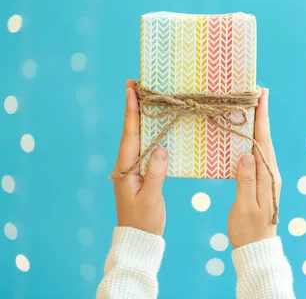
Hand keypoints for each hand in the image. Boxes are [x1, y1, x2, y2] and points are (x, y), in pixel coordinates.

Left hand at [111, 80, 167, 235]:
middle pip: (130, 130)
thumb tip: (161, 148)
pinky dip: (147, 132)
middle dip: (133, 107)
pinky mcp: (140, 173)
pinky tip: (154, 125)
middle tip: (136, 84)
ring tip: (145, 97)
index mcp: (126, 169)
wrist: (138, 239)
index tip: (131, 89)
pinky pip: (143, 147)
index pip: (130, 134)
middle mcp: (126, 165)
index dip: (131, 111)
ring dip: (139, 116)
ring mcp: (132, 169)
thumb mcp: (151, 198)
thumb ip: (156, 173)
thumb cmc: (145, 221)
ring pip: (136, 137)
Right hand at [228, 88, 280, 247]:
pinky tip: (246, 135)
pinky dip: (253, 140)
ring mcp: (268, 176)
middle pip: (265, 138)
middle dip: (261, 114)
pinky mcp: (263, 181)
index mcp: (268, 176)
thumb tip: (246, 155)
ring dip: (258, 125)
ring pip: (262, 144)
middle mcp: (271, 173)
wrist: (257, 248)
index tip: (261, 96)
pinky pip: (258, 154)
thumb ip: (246, 181)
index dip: (262, 117)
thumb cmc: (248, 230)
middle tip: (257, 92)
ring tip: (252, 106)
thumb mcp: (245, 206)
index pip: (263, 140)